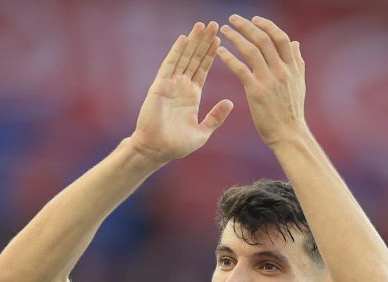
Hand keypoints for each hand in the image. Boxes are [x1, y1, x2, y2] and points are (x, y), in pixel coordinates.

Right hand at [129, 21, 234, 163]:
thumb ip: (216, 117)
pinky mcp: (160, 86)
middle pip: (195, 59)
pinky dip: (177, 51)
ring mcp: (170, 84)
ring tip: (202, 25)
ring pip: (184, 58)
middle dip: (204, 42)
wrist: (157, 150)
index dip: (211, 54)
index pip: (203, 69)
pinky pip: (169, 65)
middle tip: (214, 24)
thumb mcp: (202, 132)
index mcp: (192, 95)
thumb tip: (230, 102)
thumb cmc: (177, 145)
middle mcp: (181, 86)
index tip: (220, 39)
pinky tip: (184, 39)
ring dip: (193, 42)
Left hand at [216, 15, 307, 147]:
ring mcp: (269, 80)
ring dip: (236, 37)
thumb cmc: (292, 111)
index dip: (267, 25)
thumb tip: (295, 43)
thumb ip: (297, 62)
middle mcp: (282, 70)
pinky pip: (240, 69)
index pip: (280, 37)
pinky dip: (229, 58)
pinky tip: (220, 52)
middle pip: (264, 39)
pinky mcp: (256, 92)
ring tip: (224, 30)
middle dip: (247, 25)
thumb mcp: (300, 83)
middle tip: (233, 18)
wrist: (289, 134)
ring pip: (251, 50)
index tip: (254, 19)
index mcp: (292, 67)